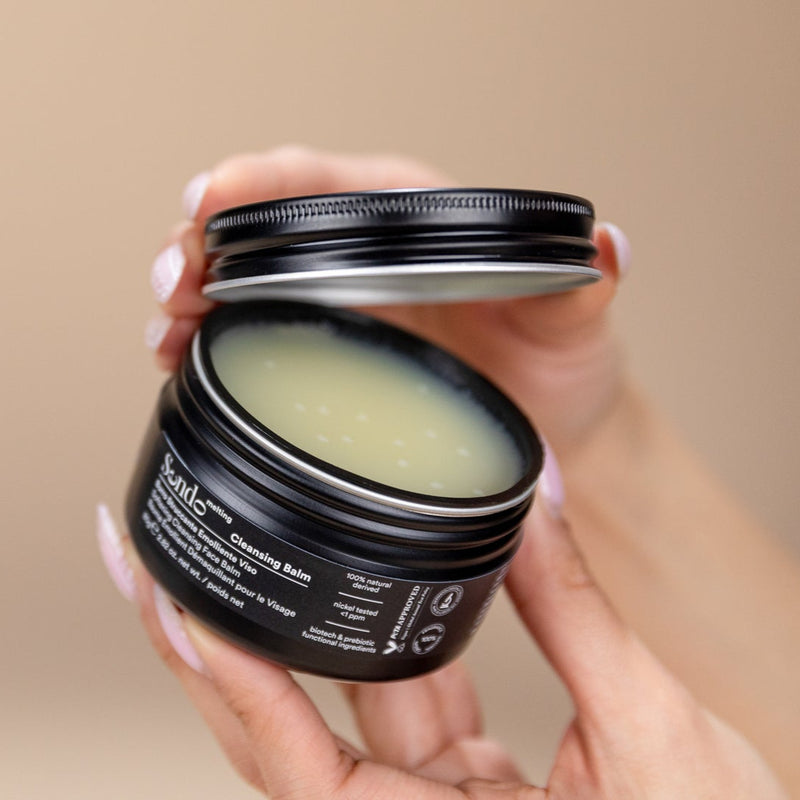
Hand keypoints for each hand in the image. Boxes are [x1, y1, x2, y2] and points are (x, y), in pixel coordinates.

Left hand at [96, 479, 786, 797]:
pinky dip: (373, 636)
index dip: (227, 671)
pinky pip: (397, 702)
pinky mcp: (462, 785)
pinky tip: (347, 577)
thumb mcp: (648, 733)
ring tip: (240, 550)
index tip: (173, 595)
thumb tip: (535, 495)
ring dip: (288, 630)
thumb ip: (577, 611)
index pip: (290, 755)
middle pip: (280, 726)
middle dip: (216, 642)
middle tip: (158, 561)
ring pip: (335, 706)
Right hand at [147, 145, 628, 457]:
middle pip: (263, 232)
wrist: (544, 431)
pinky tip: (184, 365)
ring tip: (167, 328)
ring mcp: (339, 312)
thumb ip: (583, 286)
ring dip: (194, 299)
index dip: (262, 182)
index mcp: (411, 224)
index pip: (326, 183)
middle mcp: (364, 260)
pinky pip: (255, 344)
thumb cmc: (556, 365)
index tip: (217, 197)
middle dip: (204, 245)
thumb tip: (607, 248)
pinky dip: (212, 351)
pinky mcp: (326, 362)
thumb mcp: (573, 323)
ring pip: (243, 287)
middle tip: (179, 276)